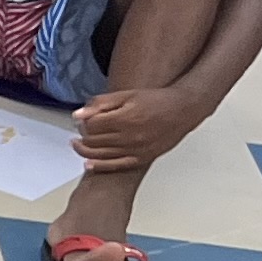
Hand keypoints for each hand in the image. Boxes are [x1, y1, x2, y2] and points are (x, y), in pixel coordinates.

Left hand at [69, 88, 200, 171]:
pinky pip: (115, 166)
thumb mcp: (127, 95)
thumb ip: (101, 103)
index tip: (82, 119)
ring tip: (78, 144)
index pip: (91, 126)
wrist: (184, 110)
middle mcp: (129, 136)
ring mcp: (136, 149)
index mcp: (125, 118)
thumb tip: (78, 114)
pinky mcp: (142, 158)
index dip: (83, 122)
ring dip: (85, 150)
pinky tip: (88, 163)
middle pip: (93, 141)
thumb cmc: (157, 100)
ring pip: (100, 154)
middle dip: (83, 135)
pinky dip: (99, 166)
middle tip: (82, 130)